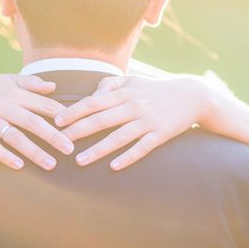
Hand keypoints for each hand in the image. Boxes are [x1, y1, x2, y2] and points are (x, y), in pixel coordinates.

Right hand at [0, 74, 73, 170]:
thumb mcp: (6, 81)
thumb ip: (30, 84)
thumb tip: (54, 86)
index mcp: (15, 94)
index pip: (43, 105)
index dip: (61, 116)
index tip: (77, 127)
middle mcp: (4, 106)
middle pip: (33, 122)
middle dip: (53, 136)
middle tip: (70, 149)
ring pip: (15, 137)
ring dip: (34, 152)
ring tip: (51, 165)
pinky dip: (5, 156)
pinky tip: (19, 166)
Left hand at [54, 74, 222, 169]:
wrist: (192, 95)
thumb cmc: (156, 89)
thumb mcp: (133, 80)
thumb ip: (110, 84)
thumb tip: (91, 95)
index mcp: (124, 93)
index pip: (93, 102)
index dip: (74, 112)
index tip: (56, 121)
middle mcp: (133, 106)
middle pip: (100, 120)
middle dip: (78, 132)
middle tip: (59, 143)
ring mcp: (147, 121)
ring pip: (118, 137)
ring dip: (98, 149)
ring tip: (79, 161)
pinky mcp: (160, 134)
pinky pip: (142, 148)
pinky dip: (128, 157)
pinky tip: (114, 167)